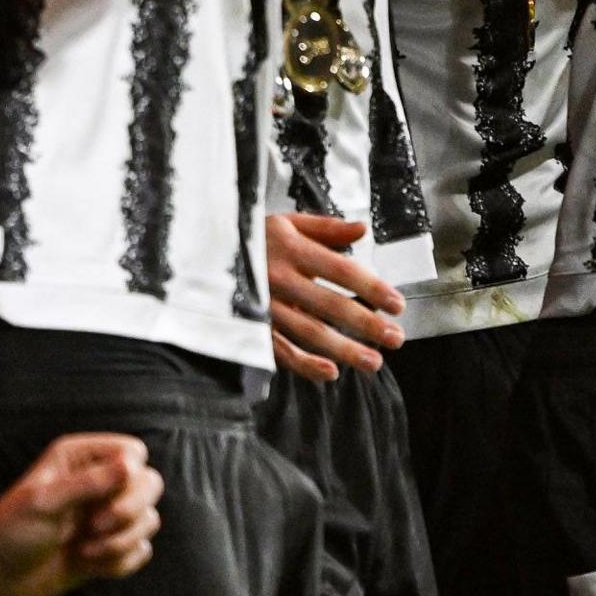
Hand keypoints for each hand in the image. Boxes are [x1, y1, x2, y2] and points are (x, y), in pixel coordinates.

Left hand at [0, 434, 162, 595]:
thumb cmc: (10, 529)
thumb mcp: (45, 501)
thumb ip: (90, 483)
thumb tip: (133, 466)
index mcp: (81, 459)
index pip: (133, 452)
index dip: (130, 474)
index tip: (106, 495)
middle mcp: (98, 483)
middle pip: (151, 484)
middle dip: (131, 509)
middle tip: (96, 526)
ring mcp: (105, 517)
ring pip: (149, 520)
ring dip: (122, 540)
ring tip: (86, 551)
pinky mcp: (107, 548)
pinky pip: (140, 552)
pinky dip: (122, 561)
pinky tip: (92, 565)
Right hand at [265, 211, 404, 378]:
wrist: (198, 251)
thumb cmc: (249, 236)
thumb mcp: (286, 222)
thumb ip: (326, 228)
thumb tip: (362, 230)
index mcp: (291, 248)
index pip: (341, 270)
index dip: (372, 288)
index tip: (397, 304)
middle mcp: (279, 278)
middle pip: (330, 305)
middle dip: (366, 324)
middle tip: (395, 338)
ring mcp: (264, 305)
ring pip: (309, 332)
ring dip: (344, 349)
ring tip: (374, 362)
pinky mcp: (252, 327)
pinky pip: (279, 350)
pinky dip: (304, 364)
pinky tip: (330, 373)